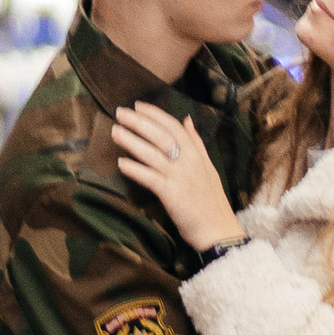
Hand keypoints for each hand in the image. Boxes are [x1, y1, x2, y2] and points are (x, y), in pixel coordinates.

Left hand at [110, 99, 242, 253]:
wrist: (218, 229)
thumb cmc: (211, 200)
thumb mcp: (207, 166)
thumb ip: (196, 142)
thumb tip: (187, 119)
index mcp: (196, 153)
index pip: (174, 126)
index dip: (155, 114)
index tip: (138, 105)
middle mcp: (188, 161)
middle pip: (161, 135)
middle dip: (139, 122)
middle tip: (120, 112)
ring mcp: (179, 177)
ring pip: (152, 154)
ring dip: (132, 141)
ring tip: (115, 132)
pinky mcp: (171, 195)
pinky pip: (150, 178)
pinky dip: (135, 170)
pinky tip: (121, 163)